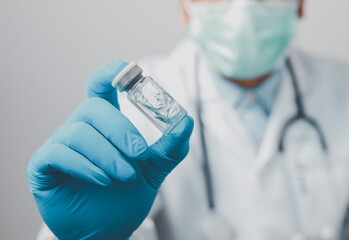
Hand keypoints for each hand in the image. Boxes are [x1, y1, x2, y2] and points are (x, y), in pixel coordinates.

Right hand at [27, 60, 193, 239]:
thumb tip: (185, 120)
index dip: (112, 73)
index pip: (101, 85)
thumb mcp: (154, 170)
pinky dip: (84, 165)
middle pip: (93, 108)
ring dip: (106, 154)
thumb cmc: (126, 195)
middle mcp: (80, 128)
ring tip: (125, 175)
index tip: (132, 71)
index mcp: (104, 123)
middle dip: (119, 129)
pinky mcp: (43, 166)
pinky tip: (102, 180)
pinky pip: (58, 154)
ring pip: (77, 132)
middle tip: (139, 154)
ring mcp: (59, 145)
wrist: (107, 229)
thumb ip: (169, 147)